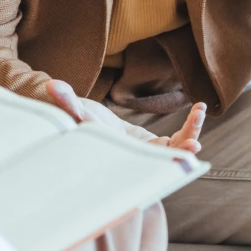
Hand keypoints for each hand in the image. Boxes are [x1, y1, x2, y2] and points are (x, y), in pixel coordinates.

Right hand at [46, 79, 205, 153]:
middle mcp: (134, 161)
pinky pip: (176, 139)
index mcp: (117, 158)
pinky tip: (199, 107)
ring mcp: (145, 155)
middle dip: (178, 155)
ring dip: (189, 134)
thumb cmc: (77, 122)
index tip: (177, 157)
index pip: (139, 165)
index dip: (158, 163)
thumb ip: (65, 101)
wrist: (83, 125)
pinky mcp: (152, 145)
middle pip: (161, 163)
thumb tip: (51, 86)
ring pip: (173, 151)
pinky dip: (189, 126)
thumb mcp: (73, 112)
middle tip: (194, 147)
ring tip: (199, 113)